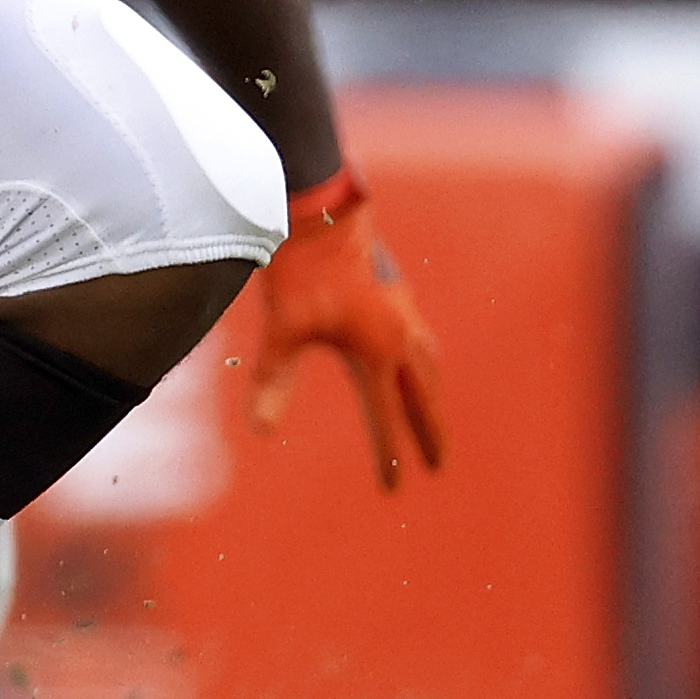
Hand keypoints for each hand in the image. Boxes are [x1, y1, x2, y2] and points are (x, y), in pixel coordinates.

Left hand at [246, 168, 446, 489]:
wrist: (321, 208)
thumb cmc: (298, 268)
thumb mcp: (282, 328)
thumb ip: (273, 381)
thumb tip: (261, 431)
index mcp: (378, 352)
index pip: (386, 418)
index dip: (388, 456)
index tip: (392, 489)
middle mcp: (400, 334)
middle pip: (424, 396)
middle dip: (430, 432)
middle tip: (438, 465)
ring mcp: (403, 310)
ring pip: (429, 364)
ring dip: (433, 395)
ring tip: (433, 415)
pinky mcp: (395, 291)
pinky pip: (420, 337)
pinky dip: (425, 360)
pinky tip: (413, 357)